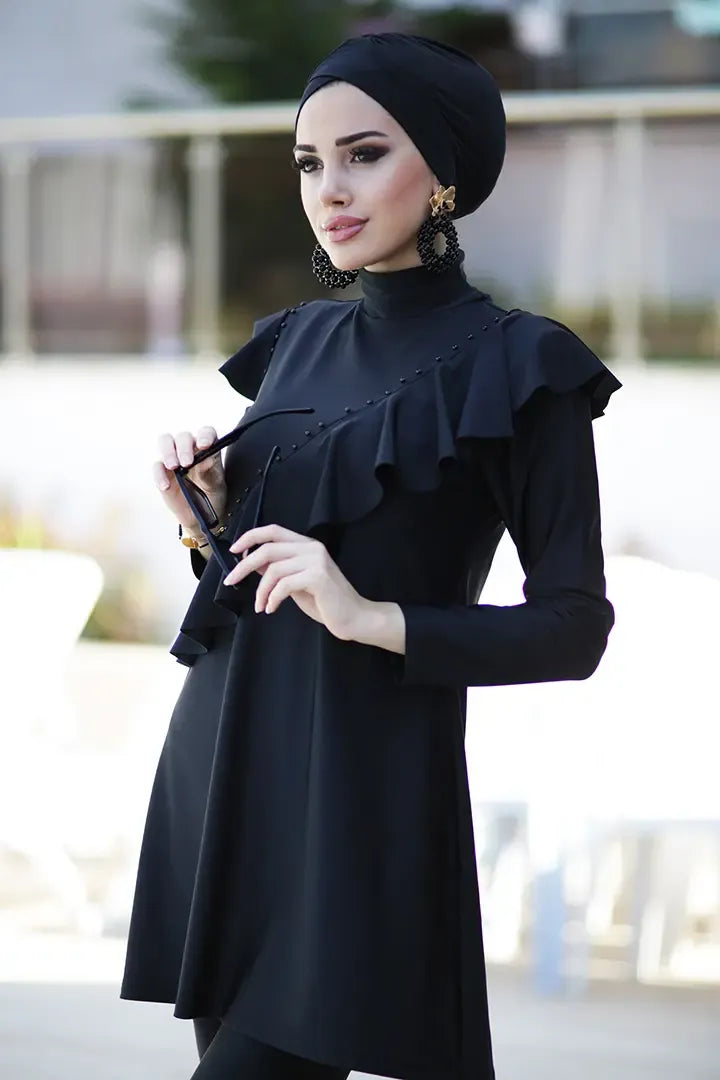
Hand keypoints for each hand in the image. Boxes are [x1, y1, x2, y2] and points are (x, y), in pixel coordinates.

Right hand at [153, 426, 226, 532]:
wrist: (200, 515)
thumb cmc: (212, 495)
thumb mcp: (216, 485)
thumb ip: (210, 472)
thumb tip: (206, 460)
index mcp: (208, 449)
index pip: (206, 433)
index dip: (205, 436)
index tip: (204, 445)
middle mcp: (190, 449)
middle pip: (183, 437)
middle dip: (184, 447)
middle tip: (187, 462)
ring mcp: (174, 458)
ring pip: (165, 443)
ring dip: (168, 453)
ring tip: (174, 467)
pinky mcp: (163, 472)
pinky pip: (157, 467)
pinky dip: (159, 475)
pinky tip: (166, 485)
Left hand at [225, 523, 369, 639]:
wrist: (355, 617)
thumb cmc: (326, 602)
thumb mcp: (296, 583)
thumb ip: (278, 570)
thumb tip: (252, 563)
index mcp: (307, 545)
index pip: (273, 531)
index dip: (250, 537)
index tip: (233, 550)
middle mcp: (312, 548)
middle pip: (268, 549)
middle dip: (244, 565)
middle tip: (231, 580)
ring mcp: (317, 561)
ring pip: (273, 570)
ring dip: (260, 591)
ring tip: (261, 606)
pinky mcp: (318, 578)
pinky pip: (284, 585)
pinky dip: (272, 598)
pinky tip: (271, 609)